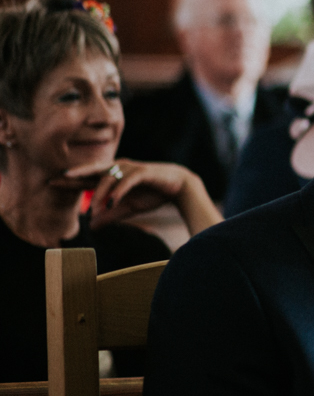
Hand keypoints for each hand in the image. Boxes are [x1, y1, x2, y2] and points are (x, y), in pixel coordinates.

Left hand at [60, 158, 221, 234]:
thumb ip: (110, 216)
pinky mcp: (143, 172)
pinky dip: (118, 192)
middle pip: (93, 170)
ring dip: (101, 194)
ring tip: (96, 210)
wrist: (180, 187)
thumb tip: (92, 226)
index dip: (71, 181)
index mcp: (114, 177)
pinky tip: (112, 203)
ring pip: (109, 178)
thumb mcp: (128, 208)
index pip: (88, 178)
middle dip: (77, 174)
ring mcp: (131, 168)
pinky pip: (126, 181)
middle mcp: (119, 169)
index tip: (52, 183)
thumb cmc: (153, 194)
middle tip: (61, 178)